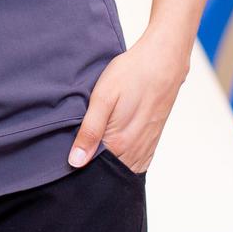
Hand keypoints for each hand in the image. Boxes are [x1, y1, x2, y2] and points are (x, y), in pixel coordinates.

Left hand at [67, 34, 189, 173]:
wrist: (163, 60)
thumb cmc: (131, 74)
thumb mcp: (102, 98)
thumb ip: (89, 131)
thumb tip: (76, 162)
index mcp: (119, 143)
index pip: (94, 169)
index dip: (80, 163)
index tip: (69, 154)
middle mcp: (134, 150)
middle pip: (110, 171)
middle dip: (95, 166)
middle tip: (82, 146)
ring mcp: (146, 146)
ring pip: (124, 168)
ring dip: (110, 163)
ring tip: (97, 145)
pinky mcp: (153, 139)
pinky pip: (138, 162)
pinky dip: (125, 161)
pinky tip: (115, 148)